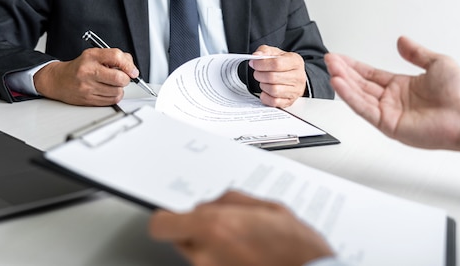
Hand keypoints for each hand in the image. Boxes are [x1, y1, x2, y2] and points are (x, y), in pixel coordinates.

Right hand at [34, 48, 139, 105]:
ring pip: (117, 91)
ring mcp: (88, 87)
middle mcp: (89, 71)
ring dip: (119, 89)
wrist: (58, 80)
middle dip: (126, 79)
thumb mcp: (95, 55)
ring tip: (112, 84)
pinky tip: (108, 91)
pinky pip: (111, 101)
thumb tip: (132, 68)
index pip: (116, 57)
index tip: (133, 71)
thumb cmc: (80, 67)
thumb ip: (115, 57)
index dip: (129, 65)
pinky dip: (114, 96)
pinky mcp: (88, 99)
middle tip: (122, 77)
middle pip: (119, 78)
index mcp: (91, 56)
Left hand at [149, 191, 333, 265]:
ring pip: (196, 256)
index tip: (175, 216)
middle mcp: (206, 255)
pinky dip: (222, 262)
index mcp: (214, 227)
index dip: (168, 218)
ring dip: (210, 249)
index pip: (162, 225)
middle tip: (221, 229)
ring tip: (242, 245)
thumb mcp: (268, 207)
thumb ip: (231, 201)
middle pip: (179, 240)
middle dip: (195, 231)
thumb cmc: (297, 247)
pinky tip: (245, 257)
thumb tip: (209, 203)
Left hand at [249, 45, 306, 107]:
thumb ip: (265, 51)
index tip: (254, 63)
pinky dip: (265, 97)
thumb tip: (256, 56)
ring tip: (263, 81)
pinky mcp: (289, 101)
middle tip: (257, 73)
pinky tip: (265, 91)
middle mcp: (298, 77)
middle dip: (260, 75)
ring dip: (263, 85)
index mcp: (296, 62)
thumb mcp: (276, 53)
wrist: (294, 74)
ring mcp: (295, 91)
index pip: (276, 64)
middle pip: (273, 77)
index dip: (261, 64)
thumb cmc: (284, 64)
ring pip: (273, 90)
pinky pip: (274, 102)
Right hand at [325, 36, 459, 151]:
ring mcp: (389, 112)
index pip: (370, 75)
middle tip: (330, 60)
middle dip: (343, 71)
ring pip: (359, 95)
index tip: (339, 58)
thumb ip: (416, 53)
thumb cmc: (459, 94)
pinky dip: (350, 98)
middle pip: (360, 84)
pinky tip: (340, 85)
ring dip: (343, 82)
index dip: (354, 66)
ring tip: (331, 69)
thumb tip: (401, 41)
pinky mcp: (388, 124)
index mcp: (401, 86)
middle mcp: (392, 99)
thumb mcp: (437, 62)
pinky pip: (364, 109)